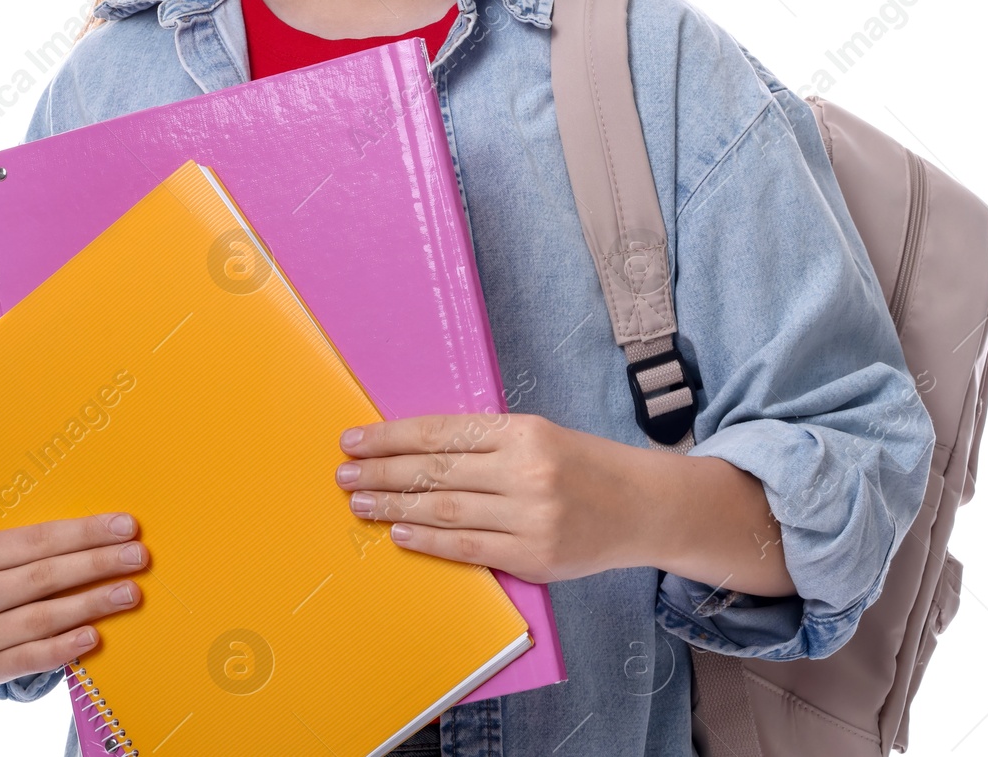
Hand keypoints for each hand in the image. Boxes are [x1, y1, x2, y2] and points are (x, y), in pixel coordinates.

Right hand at [0, 512, 149, 684]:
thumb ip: (39, 540)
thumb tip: (108, 530)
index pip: (38, 540)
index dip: (85, 532)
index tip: (127, 526)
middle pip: (43, 577)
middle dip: (97, 565)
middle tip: (138, 557)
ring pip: (41, 618)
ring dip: (91, 604)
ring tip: (129, 593)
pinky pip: (31, 659)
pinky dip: (65, 648)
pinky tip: (94, 635)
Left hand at [333, 413, 645, 584]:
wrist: (643, 507)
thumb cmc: (581, 464)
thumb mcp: (538, 434)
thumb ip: (485, 441)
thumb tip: (414, 449)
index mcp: (522, 431)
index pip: (442, 432)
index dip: (392, 437)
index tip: (354, 440)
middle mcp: (525, 472)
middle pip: (436, 472)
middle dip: (383, 472)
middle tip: (344, 473)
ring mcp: (531, 517)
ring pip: (446, 511)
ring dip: (395, 507)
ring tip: (360, 503)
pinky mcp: (535, 555)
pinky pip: (469, 548)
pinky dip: (428, 541)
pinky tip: (398, 533)